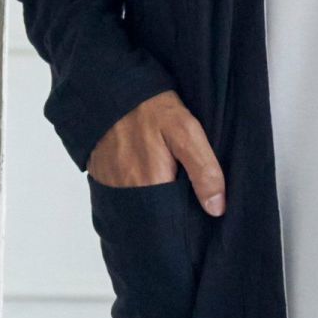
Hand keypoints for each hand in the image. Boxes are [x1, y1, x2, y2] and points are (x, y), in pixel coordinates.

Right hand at [87, 89, 227, 215]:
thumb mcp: (186, 131)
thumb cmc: (151, 109)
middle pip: (150, 221)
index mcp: (150, 185)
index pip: (167, 225)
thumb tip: (217, 209)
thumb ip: (203, 170)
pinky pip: (120, 199)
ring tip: (168, 200)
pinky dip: (134, 198)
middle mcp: (125, 193)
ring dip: (150, 210)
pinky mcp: (100, 177)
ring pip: (136, 210)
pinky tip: (147, 187)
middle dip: (167, 222)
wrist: (111, 88)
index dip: (181, 229)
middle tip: (183, 213)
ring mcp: (109, 186)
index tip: (193, 229)